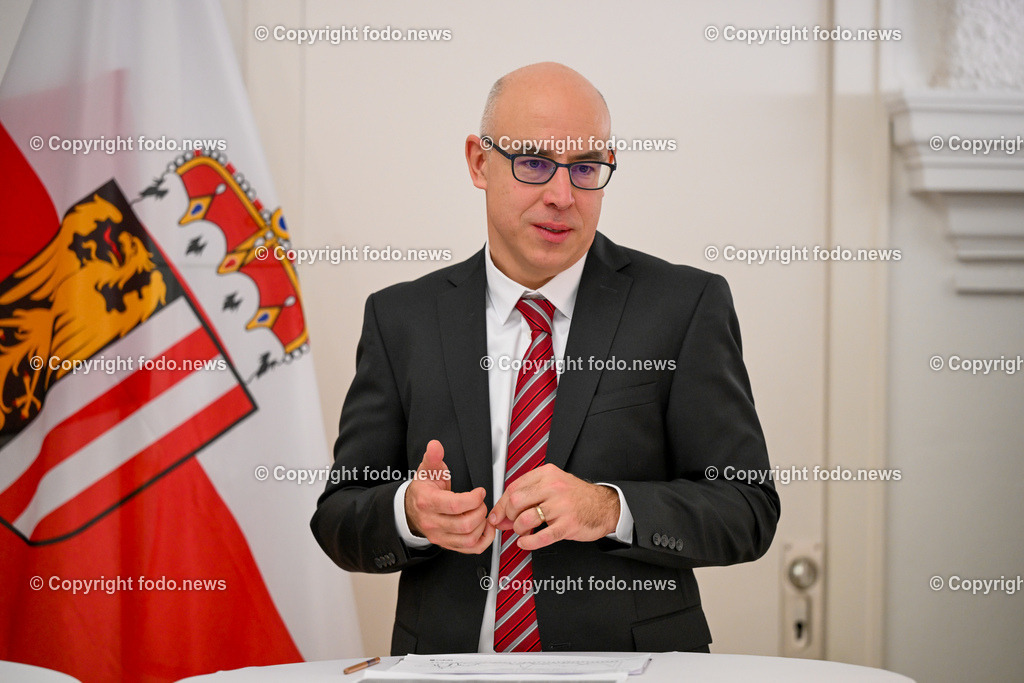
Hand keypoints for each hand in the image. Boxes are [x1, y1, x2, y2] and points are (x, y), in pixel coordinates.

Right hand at [404, 440, 493, 553]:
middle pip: (465, 524)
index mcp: (428, 502)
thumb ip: (433, 457)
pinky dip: (484, 540)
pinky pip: (470, 549)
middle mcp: (432, 522)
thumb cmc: (423, 489)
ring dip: (482, 525)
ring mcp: (440, 536)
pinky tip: (485, 527)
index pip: (455, 506)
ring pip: (469, 539)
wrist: (411, 509)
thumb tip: (435, 445)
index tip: (480, 491)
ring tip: (481, 513)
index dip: (473, 499)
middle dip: (480, 511)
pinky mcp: (447, 545)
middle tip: (480, 502)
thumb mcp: (427, 470)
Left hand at [488, 463, 619, 551]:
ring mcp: (561, 506)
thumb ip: (528, 495)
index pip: (513, 487)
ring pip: (526, 519)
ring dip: (518, 530)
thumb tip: (502, 513)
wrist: (605, 506)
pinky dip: (528, 543)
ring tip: (523, 532)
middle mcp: (553, 487)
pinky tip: (526, 543)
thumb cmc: (577, 496)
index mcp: (547, 474)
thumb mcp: (553, 484)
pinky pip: (541, 537)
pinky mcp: (568, 525)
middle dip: (508, 517)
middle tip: (510, 523)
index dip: (501, 504)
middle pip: (516, 502)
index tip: (498, 514)